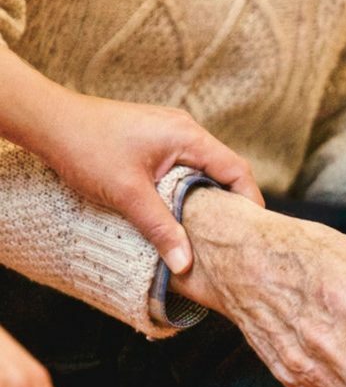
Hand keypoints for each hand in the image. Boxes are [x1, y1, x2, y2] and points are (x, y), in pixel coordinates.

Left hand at [0, 48, 263, 273]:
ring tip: (210, 232)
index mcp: (187, 136)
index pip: (236, 169)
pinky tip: (181, 213)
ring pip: (203, 170)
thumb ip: (160, 228)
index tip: (252, 231)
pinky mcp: (155, 141)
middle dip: (231, 203)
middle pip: (224, 170)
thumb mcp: (128, 194)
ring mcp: (170, 134)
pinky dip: (189, 190)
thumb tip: (185, 264)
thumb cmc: (87, 148)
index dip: (250, 201)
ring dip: (208, 198)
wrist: (51, 122)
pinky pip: (185, 168)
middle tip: (233, 238)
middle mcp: (185, 130)